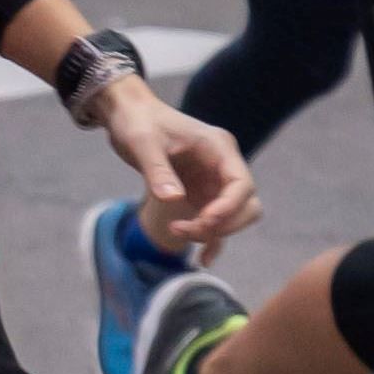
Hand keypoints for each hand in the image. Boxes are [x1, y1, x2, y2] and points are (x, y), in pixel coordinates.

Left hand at [100, 85, 258, 252]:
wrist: (127, 113)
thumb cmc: (137, 120)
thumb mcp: (142, 142)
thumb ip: (158, 170)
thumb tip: (173, 200)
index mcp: (218, 148)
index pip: (241, 184)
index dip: (229, 208)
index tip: (205, 221)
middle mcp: (223, 166)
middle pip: (246, 204)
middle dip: (222, 223)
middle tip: (185, 229)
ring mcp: (214, 181)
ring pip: (233, 216)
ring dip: (213, 231)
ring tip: (177, 232)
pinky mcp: (201, 192)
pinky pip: (216, 221)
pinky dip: (212, 239)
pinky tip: (202, 259)